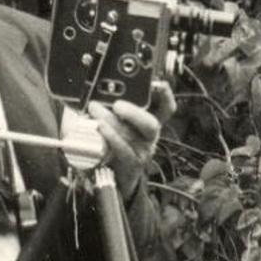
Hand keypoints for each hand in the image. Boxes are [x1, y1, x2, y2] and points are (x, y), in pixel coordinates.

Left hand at [90, 81, 175, 197]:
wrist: (110, 176)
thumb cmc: (110, 143)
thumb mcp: (113, 121)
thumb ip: (108, 107)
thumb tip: (95, 93)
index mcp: (148, 121)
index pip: (165, 107)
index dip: (165, 95)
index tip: (157, 84)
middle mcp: (149, 136)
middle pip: (151, 123)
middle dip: (134, 112)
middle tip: (116, 105)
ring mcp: (142, 151)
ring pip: (132, 135)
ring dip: (111, 122)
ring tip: (94, 110)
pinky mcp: (132, 164)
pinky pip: (123, 150)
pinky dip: (111, 137)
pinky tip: (100, 128)